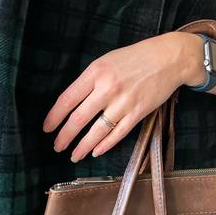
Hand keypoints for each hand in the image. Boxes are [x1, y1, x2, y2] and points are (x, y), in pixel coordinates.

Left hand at [43, 32, 204, 161]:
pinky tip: (96, 151)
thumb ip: (91, 80)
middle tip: (57, 147)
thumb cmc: (137, 58)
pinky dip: (106, 144)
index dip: (55, 116)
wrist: (168, 59)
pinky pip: (119, 133)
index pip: (68, 99)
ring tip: (75, 155)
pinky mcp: (138, 112)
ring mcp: (124, 102)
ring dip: (84, 146)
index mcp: (96, 72)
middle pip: (79, 118)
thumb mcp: (108, 61)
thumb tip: (75, 103)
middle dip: (65, 136)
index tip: (47, 128)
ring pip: (98, 130)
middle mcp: (107, 88)